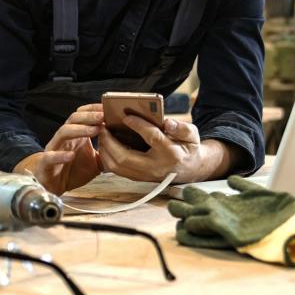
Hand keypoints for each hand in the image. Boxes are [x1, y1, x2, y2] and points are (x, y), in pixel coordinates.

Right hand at [15, 104, 103, 193]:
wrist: (53, 187)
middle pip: (74, 119)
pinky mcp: (45, 164)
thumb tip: (127, 147)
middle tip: (104, 115)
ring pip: (63, 132)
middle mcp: (65, 139)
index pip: (83, 115)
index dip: (94, 110)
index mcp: (76, 136)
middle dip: (89, 116)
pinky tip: (71, 155)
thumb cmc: (73, 171)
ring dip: (79, 129)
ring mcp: (54, 149)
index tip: (108, 108)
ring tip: (94, 130)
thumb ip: (107, 153)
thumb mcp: (96, 162)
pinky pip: (50, 156)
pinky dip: (60, 155)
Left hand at [98, 116, 229, 183]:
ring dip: (106, 150)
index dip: (139, 126)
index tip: (126, 116)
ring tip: (102, 133)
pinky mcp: (138, 178)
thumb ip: (182, 128)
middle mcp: (156, 167)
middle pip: (126, 157)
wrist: (188, 170)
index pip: (152, 138)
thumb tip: (167, 122)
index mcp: (171, 154)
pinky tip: (106, 144)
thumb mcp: (192, 135)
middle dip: (110, 141)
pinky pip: (117, 170)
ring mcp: (145, 176)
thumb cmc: (188, 148)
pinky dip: (107, 157)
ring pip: (117, 166)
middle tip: (103, 126)